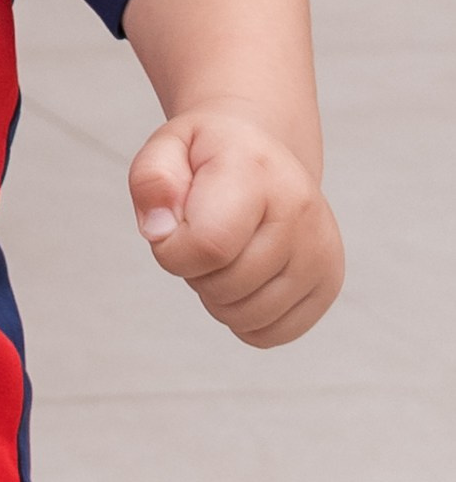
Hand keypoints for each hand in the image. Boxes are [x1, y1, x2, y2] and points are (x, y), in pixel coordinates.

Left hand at [129, 108, 343, 346]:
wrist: (261, 156)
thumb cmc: (208, 157)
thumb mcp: (167, 147)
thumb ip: (151, 181)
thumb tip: (160, 233)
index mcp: (257, 171)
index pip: (208, 245)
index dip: (172, 251)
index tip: (171, 228)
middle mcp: (301, 211)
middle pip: (226, 287)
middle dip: (195, 272)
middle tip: (202, 234)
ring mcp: (322, 250)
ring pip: (247, 317)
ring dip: (218, 297)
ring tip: (225, 253)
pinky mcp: (329, 282)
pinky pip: (271, 333)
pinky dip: (245, 319)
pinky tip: (244, 278)